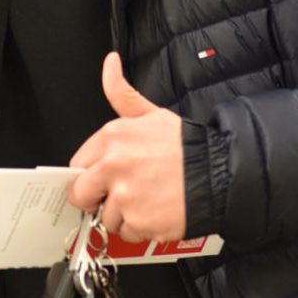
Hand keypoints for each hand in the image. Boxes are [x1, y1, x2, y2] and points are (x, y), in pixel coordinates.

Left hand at [66, 52, 186, 240]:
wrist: (219, 174)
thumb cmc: (188, 147)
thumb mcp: (152, 113)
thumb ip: (121, 93)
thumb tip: (109, 65)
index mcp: (112, 137)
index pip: (77, 165)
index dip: (92, 175)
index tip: (106, 178)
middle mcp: (113, 165)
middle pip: (80, 195)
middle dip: (97, 199)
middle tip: (121, 195)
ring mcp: (124, 195)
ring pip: (105, 217)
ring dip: (123, 215)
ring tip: (147, 200)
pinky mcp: (137, 221)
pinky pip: (125, 233)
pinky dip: (140, 229)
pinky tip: (155, 212)